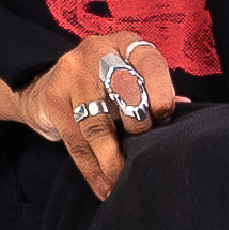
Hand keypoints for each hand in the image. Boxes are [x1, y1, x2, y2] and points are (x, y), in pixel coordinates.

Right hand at [0, 33, 179, 198]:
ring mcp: (70, 74)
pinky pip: (76, 141)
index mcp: (124, 43)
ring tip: (122, 183)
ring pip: (98, 123)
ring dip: (112, 160)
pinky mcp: (53, 100)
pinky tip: (103, 186)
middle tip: (144, 154)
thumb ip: (153, 91)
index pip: (150, 62)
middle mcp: (96, 52)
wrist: (43, 87)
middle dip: (138, 126)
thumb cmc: (99, 86)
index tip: (165, 120)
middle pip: (124, 90)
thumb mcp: (127, 78)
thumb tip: (185, 106)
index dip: (162, 93)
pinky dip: (92, 169)